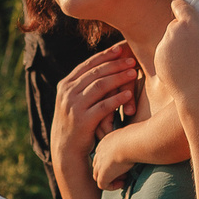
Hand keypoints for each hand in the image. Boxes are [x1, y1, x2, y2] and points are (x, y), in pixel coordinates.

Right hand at [50, 43, 138, 172]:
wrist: (66, 150)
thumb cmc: (76, 122)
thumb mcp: (73, 101)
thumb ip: (83, 86)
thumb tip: (102, 66)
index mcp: (65, 85)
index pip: (87, 65)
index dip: (104, 56)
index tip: (120, 49)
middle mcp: (67, 93)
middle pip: (95, 73)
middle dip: (115, 64)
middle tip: (132, 60)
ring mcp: (74, 106)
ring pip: (99, 86)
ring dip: (118, 78)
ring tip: (133, 73)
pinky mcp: (83, 120)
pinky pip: (103, 106)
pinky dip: (117, 99)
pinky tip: (129, 94)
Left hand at [93, 125, 134, 189]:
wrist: (132, 143)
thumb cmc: (137, 137)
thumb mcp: (133, 135)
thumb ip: (132, 139)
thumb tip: (144, 140)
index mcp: (106, 142)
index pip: (104, 153)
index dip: (113, 160)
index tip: (125, 162)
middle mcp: (100, 152)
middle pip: (99, 164)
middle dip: (111, 170)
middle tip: (126, 171)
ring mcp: (99, 164)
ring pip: (99, 175)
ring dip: (112, 178)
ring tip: (126, 177)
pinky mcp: (102, 175)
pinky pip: (102, 185)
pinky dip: (112, 186)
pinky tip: (123, 182)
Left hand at [157, 0, 198, 117]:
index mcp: (190, 25)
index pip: (179, 4)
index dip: (181, 5)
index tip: (185, 9)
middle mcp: (173, 33)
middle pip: (176, 23)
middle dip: (185, 29)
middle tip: (198, 42)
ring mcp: (163, 47)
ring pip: (169, 38)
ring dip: (178, 42)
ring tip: (193, 57)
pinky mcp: (158, 60)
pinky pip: (164, 52)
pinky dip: (172, 56)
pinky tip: (185, 66)